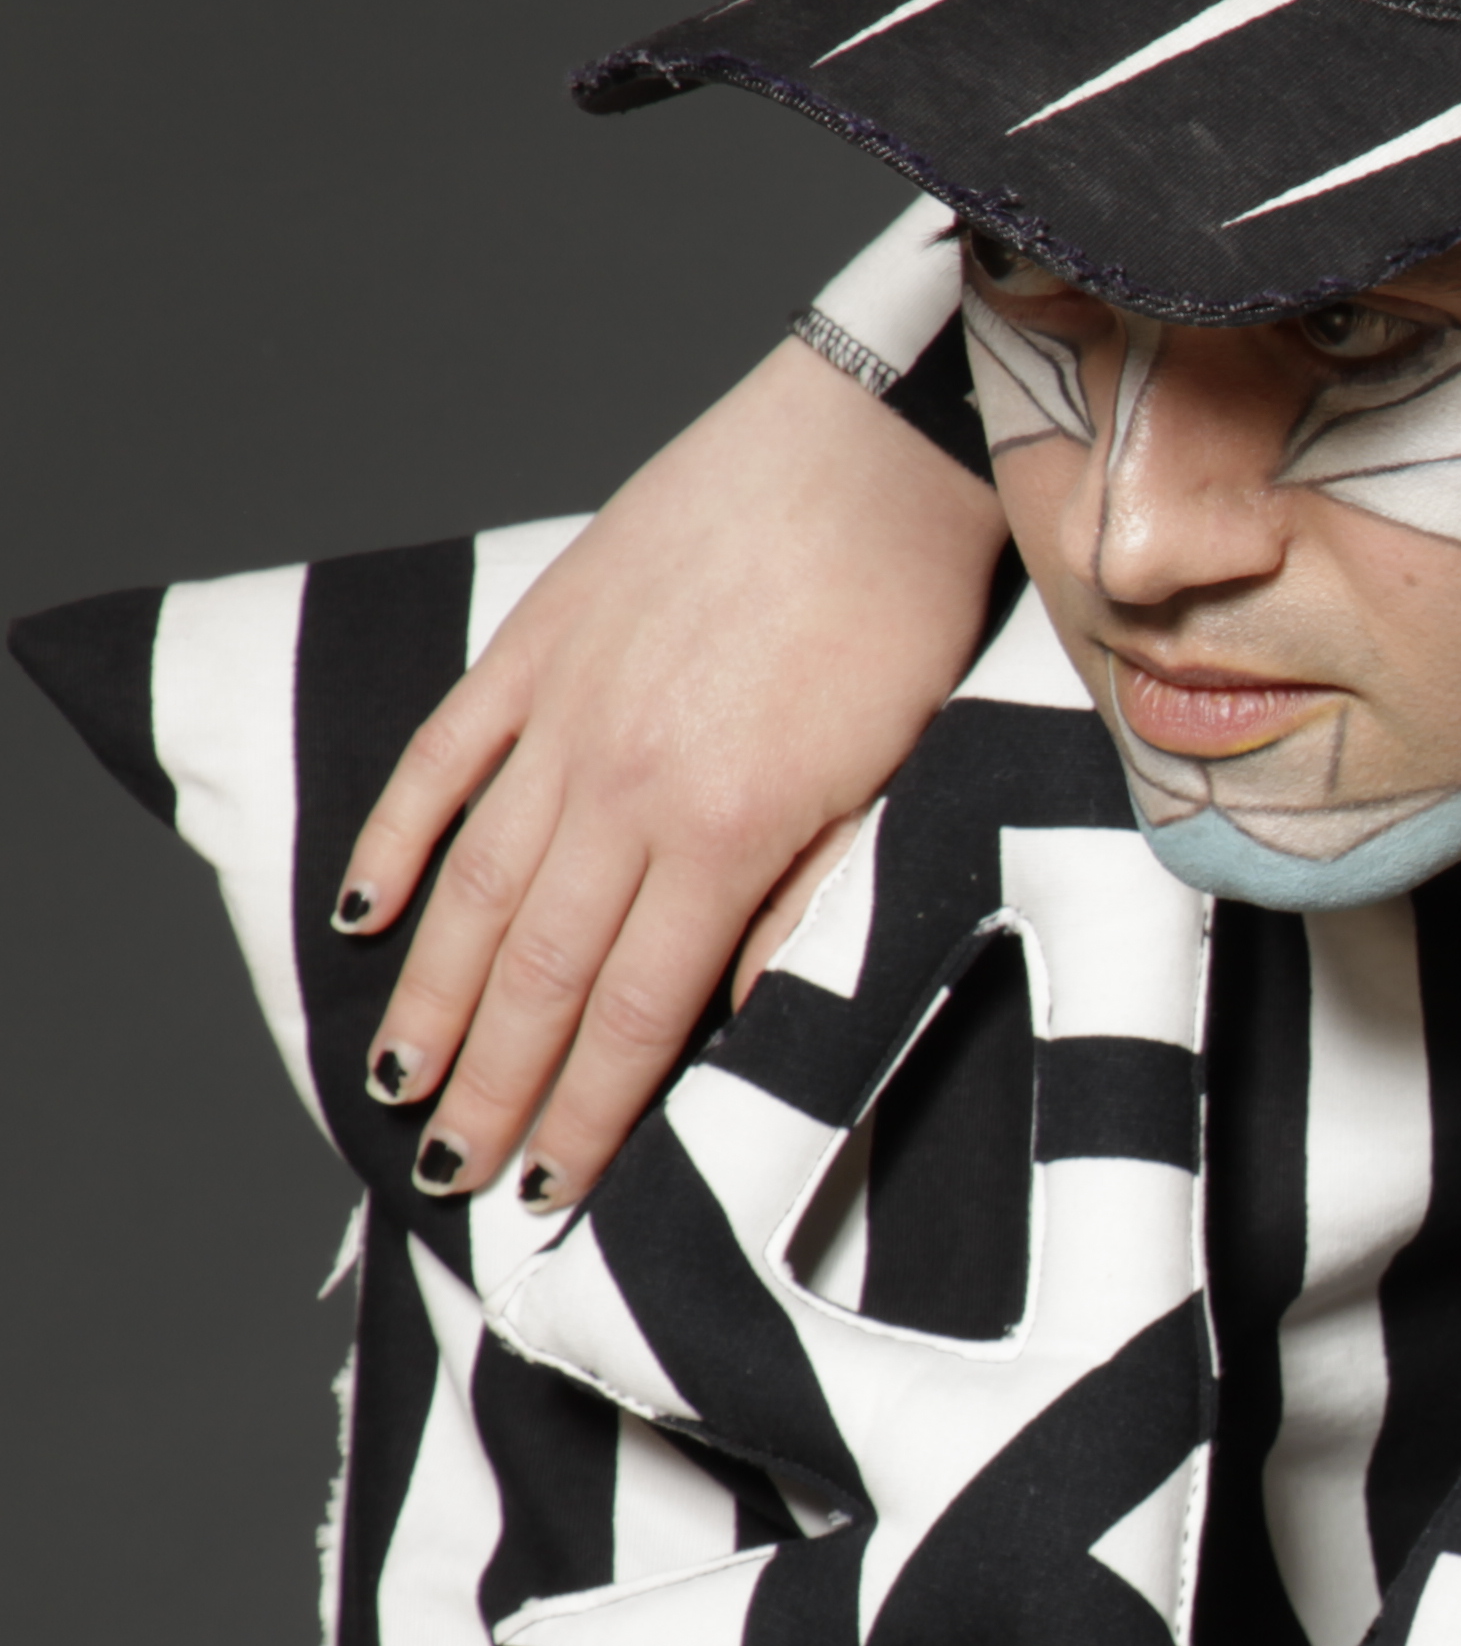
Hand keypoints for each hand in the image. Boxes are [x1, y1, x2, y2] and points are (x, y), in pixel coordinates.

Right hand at [342, 337, 1006, 1209]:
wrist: (872, 451)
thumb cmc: (910, 618)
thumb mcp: (890, 787)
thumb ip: (801, 907)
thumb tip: (728, 1019)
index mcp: (728, 833)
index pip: (631, 1014)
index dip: (585, 1114)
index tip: (546, 1194)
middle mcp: (625, 784)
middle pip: (537, 971)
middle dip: (493, 1088)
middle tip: (451, 1174)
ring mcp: (566, 711)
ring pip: (472, 885)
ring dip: (432, 998)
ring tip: (398, 1085)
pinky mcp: (536, 640)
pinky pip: (443, 760)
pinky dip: (396, 842)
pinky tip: (365, 918)